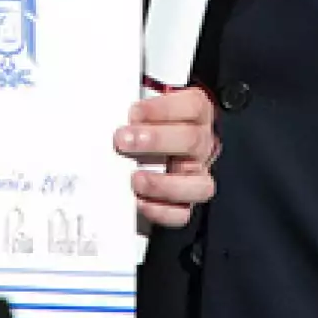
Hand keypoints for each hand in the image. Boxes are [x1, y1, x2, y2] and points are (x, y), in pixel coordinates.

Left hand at [116, 87, 218, 228]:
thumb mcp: (151, 105)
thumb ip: (138, 110)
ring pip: (198, 184)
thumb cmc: (155, 119)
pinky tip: (140, 202)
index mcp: (197, 113)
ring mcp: (198, 173)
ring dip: (163, 184)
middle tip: (123, 141)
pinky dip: (162, 211)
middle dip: (155, 141)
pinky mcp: (188, 199)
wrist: (166, 139)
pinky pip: (183, 212)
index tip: (133, 113)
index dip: (162, 110)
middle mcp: (202, 144)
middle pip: (191, 141)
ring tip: (135, 179)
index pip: (191, 106)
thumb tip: (114, 116)